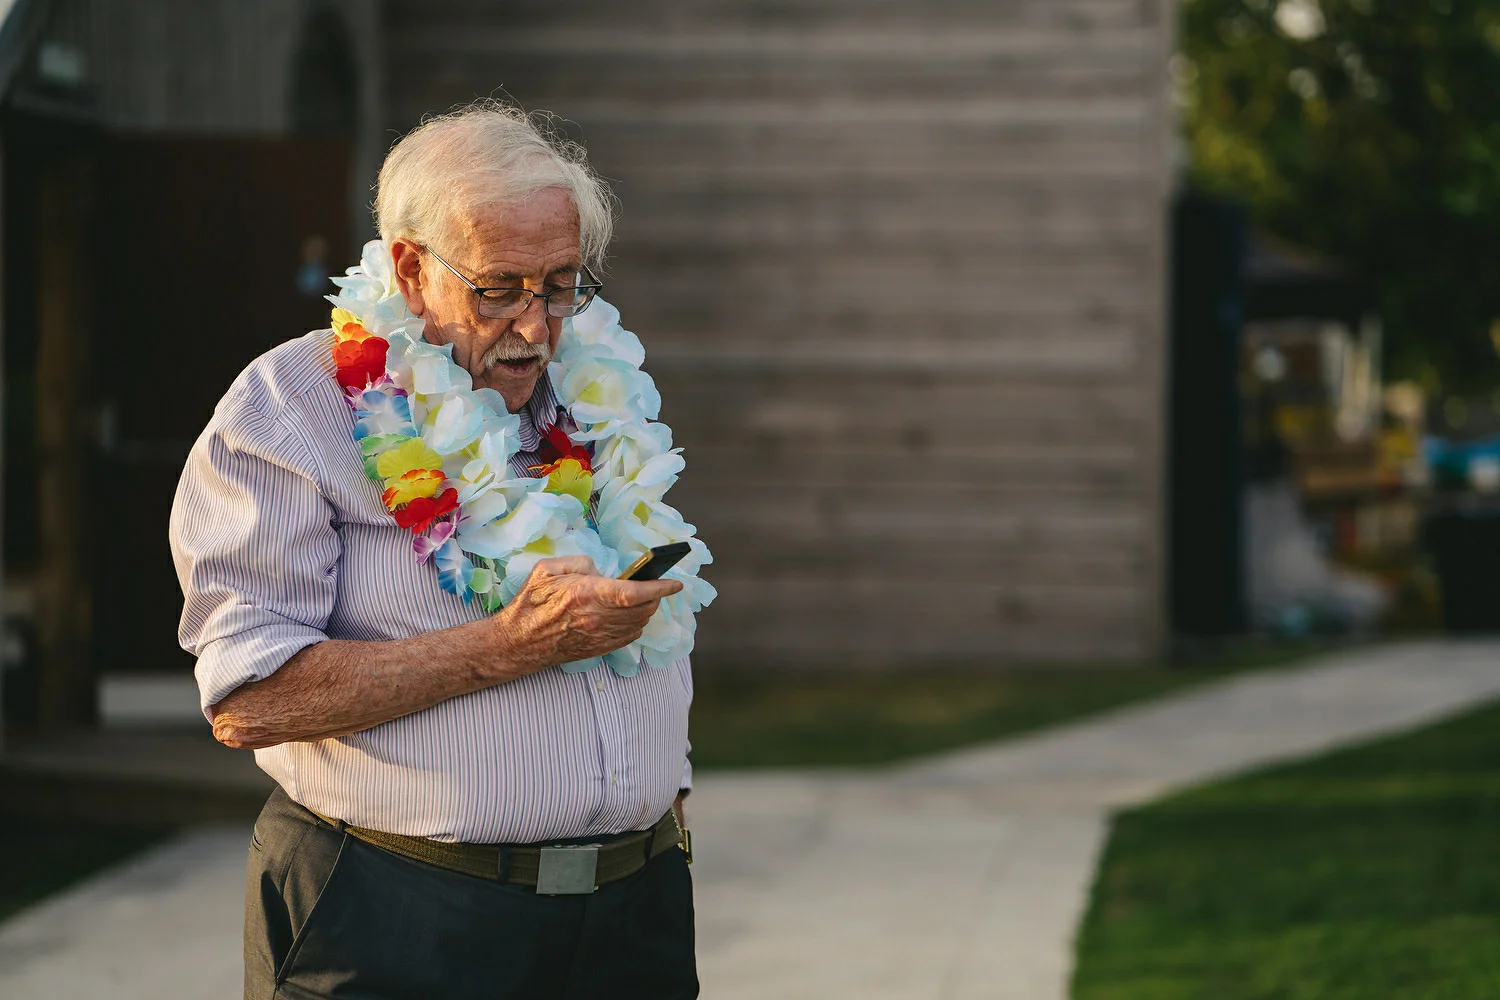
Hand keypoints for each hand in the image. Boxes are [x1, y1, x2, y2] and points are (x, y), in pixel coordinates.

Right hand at [491, 555, 681, 674]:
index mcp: (587, 593)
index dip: (660, 587)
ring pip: (639, 623)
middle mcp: (598, 617)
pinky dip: (636, 624)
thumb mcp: (548, 568)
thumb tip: (601, 571)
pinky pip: (629, 637)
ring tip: (642, 598)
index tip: (676, 582)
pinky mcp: (598, 648)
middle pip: (643, 608)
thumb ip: (580, 563)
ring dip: (646, 610)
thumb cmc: (530, 603)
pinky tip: (629, 615)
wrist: (517, 642)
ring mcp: (599, 636)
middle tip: (655, 584)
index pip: (635, 592)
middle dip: (655, 596)